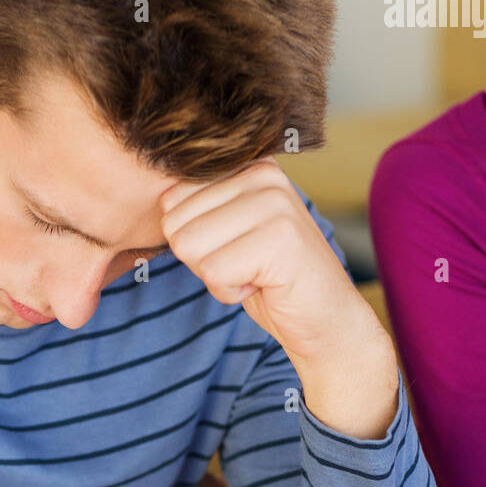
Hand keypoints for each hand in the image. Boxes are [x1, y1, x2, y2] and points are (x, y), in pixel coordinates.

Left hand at [159, 158, 398, 438]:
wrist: (326, 320)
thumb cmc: (271, 280)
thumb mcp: (230, 233)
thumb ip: (199, 209)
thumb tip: (160, 201)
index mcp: (248, 166)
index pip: (171, 200)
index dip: (195, 240)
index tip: (235, 248)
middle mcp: (262, 173)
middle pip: (177, 225)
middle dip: (203, 260)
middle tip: (246, 265)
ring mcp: (273, 203)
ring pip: (191, 248)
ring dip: (216, 277)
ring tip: (255, 273)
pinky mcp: (279, 239)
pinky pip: (214, 273)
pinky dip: (230, 293)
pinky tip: (264, 285)